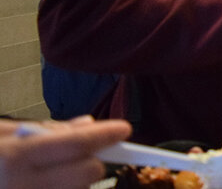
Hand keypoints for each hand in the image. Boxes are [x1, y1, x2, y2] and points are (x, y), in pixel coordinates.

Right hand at [0, 117, 131, 188]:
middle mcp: (24, 186)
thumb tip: (88, 124)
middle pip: (88, 172)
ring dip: (78, 179)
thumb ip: (44, 129)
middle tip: (77, 153)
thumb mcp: (1, 133)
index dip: (105, 135)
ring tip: (50, 171)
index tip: (123, 129)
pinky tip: (49, 182)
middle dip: (92, 159)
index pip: (76, 144)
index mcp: (15, 157)